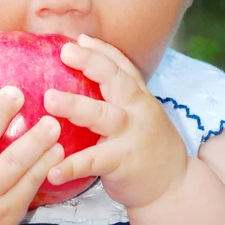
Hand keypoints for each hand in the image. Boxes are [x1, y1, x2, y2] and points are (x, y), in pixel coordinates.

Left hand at [44, 35, 187, 209]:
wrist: (175, 185)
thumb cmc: (147, 145)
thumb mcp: (140, 114)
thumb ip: (119, 96)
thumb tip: (87, 75)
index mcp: (138, 97)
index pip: (122, 66)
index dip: (101, 50)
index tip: (79, 39)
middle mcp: (137, 110)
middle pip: (116, 80)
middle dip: (91, 63)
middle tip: (65, 52)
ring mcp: (131, 135)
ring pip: (103, 115)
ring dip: (76, 105)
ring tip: (49, 99)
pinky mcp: (123, 161)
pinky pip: (94, 161)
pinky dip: (72, 166)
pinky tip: (52, 170)